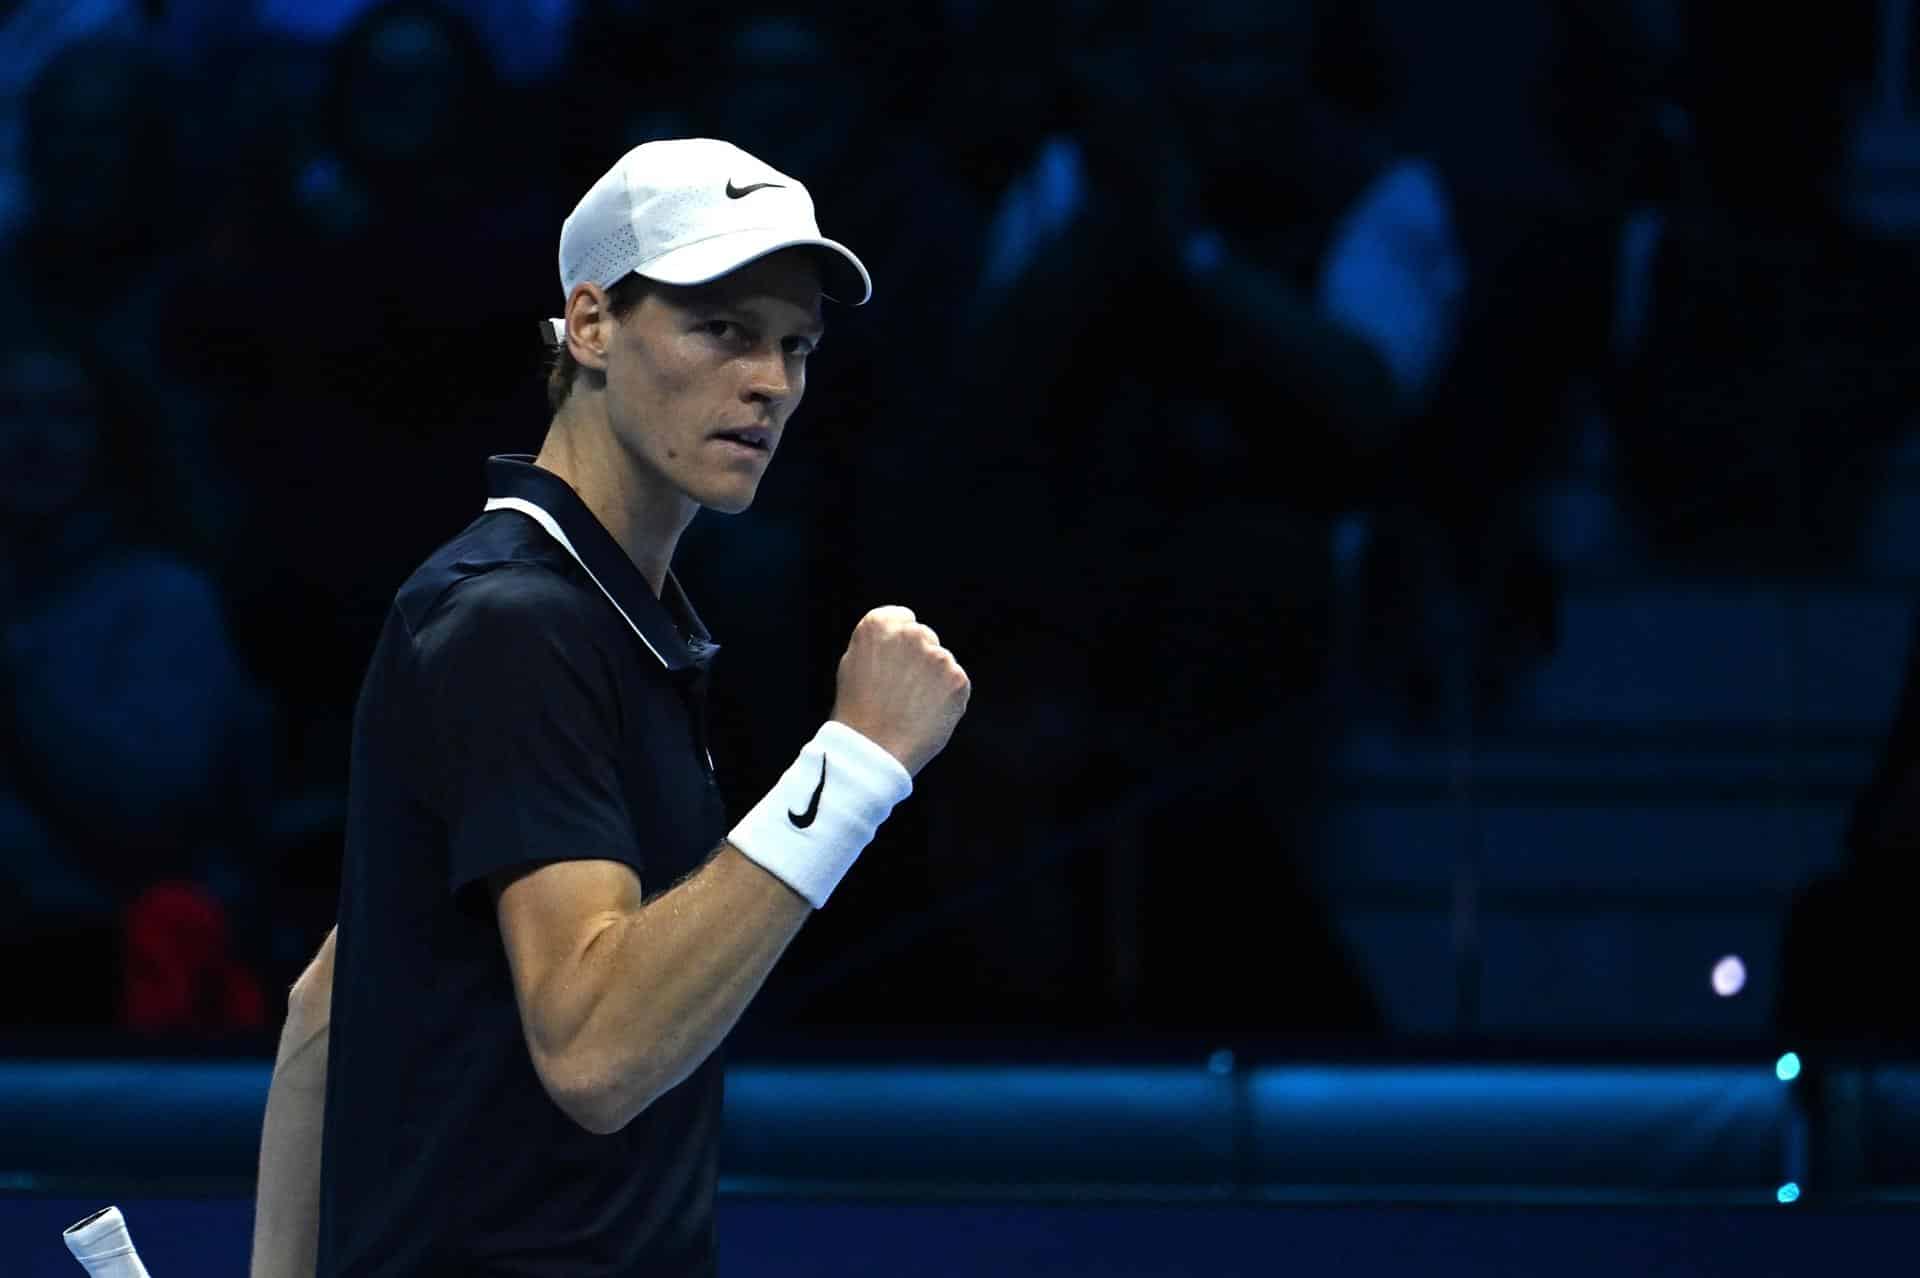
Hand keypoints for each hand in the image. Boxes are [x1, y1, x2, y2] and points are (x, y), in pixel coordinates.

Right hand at [830, 606, 970, 776]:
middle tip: (901, 693)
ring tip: (910, 708)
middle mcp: (911, 633)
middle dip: (918, 660)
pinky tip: (926, 715)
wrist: (873, 751)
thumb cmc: (858, 712)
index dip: (898, 645)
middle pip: (925, 638)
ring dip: (932, 680)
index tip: (892, 665)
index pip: (903, 619)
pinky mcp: (957, 679)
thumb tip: (903, 633)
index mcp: (879, 624)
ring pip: (941, 662)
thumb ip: (880, 643)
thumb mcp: (854, 664)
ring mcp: (937, 656)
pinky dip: (946, 698)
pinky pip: (955, 683)